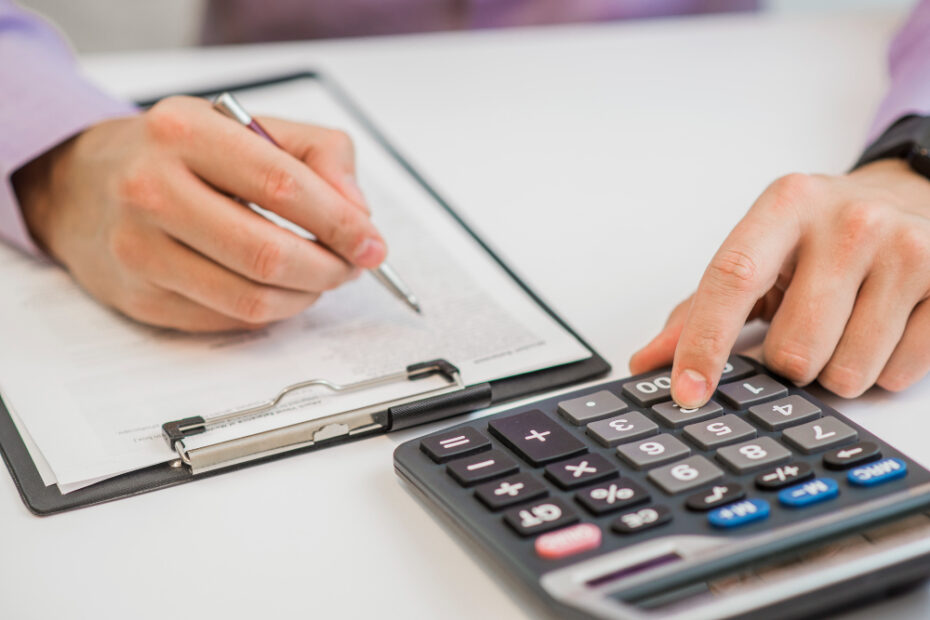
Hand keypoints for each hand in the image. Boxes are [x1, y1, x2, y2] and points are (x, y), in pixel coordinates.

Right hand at [12, 96, 384, 330]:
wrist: (83, 185)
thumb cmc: (178, 155)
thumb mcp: (246, 126)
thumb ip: (318, 154)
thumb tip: (358, 212)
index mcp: (184, 132)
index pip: (285, 187)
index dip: (342, 223)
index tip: (372, 243)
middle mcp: (151, 189)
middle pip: (269, 254)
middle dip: (329, 269)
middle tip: (351, 266)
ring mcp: (139, 250)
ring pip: (251, 298)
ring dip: (305, 297)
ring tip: (320, 278)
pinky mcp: (139, 297)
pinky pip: (228, 320)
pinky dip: (271, 311)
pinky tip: (279, 290)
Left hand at [630, 159, 929, 405]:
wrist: (915, 192)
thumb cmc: (825, 230)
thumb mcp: (763, 248)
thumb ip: (702, 306)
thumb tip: (649, 361)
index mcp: (786, 206)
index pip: (732, 280)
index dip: (703, 343)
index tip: (685, 391)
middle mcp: (848, 222)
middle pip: (793, 350)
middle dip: (789, 362)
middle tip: (803, 330)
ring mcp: (907, 251)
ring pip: (847, 372)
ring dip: (836, 369)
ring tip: (846, 324)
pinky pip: (899, 373)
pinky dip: (882, 368)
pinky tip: (884, 327)